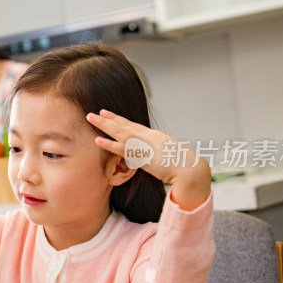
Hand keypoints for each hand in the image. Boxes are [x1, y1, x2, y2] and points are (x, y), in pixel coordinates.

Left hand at [86, 110, 210, 210]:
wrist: (192, 169)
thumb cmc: (184, 165)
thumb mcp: (169, 155)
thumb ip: (158, 154)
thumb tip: (154, 158)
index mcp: (154, 136)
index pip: (132, 125)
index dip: (119, 119)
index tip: (106, 113)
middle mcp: (148, 137)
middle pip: (124, 125)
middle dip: (107, 119)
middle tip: (92, 113)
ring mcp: (145, 145)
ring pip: (120, 132)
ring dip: (104, 125)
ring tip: (90, 118)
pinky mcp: (143, 156)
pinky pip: (122, 149)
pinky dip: (109, 144)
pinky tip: (97, 140)